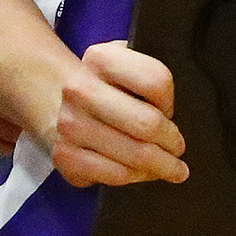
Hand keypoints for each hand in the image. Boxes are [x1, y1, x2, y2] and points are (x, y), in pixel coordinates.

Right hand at [48, 40, 186, 187]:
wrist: (57, 101)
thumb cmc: (106, 86)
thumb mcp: (126, 63)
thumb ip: (150, 75)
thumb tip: (177, 114)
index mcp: (100, 58)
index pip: (156, 81)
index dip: (170, 101)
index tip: (170, 111)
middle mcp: (79, 90)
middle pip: (147, 124)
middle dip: (171, 142)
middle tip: (179, 149)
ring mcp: (69, 125)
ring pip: (134, 155)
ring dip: (160, 165)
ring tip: (172, 167)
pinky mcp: (65, 155)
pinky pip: (114, 175)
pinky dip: (136, 177)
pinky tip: (145, 174)